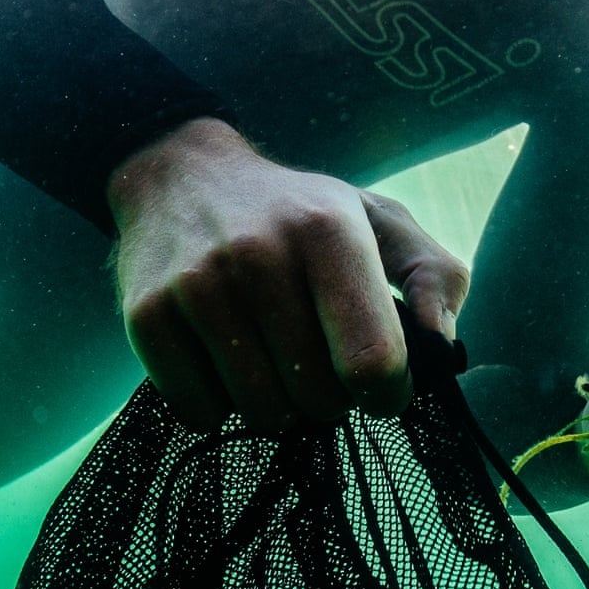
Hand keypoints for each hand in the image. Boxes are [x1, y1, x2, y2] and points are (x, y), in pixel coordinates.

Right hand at [107, 117, 468, 430]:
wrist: (179, 175)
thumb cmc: (297, 212)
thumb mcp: (378, 219)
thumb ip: (434, 276)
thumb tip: (442, 344)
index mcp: (327, 229)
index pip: (372, 358)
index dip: (387, 392)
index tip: (380, 386)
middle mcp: (258, 255)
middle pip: (318, 396)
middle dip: (330, 395)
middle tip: (316, 358)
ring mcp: (196, 287)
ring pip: (261, 411)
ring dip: (277, 403)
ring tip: (272, 357)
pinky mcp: (146, 316)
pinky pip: (200, 412)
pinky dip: (219, 404)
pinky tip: (223, 360)